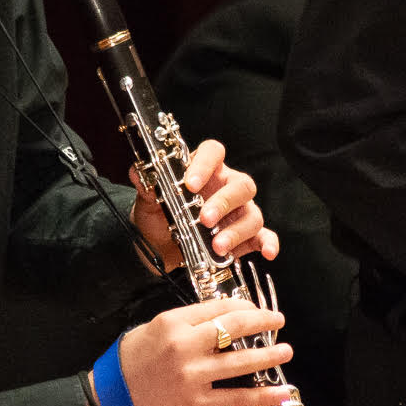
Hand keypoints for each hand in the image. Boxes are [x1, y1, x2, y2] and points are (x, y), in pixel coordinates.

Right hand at [109, 295, 293, 405]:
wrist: (109, 404)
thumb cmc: (126, 366)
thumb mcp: (149, 331)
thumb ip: (182, 324)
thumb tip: (215, 319)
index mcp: (172, 324)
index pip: (218, 308)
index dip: (244, 306)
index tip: (256, 308)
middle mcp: (185, 346)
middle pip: (235, 328)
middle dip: (263, 322)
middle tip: (278, 321)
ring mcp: (193, 376)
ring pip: (241, 362)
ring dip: (269, 356)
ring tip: (285, 352)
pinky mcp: (197, 404)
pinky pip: (237, 398)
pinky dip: (262, 395)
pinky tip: (281, 391)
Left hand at [130, 138, 279, 270]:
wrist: (159, 248)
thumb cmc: (158, 218)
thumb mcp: (148, 203)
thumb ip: (146, 187)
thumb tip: (137, 172)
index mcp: (205, 171)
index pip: (214, 153)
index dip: (205, 164)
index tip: (190, 183)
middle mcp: (227, 187)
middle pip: (241, 185)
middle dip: (224, 203)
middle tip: (205, 220)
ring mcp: (240, 212)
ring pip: (252, 213)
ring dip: (236, 231)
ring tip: (217, 247)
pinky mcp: (246, 236)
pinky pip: (264, 236)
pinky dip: (268, 243)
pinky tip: (267, 252)